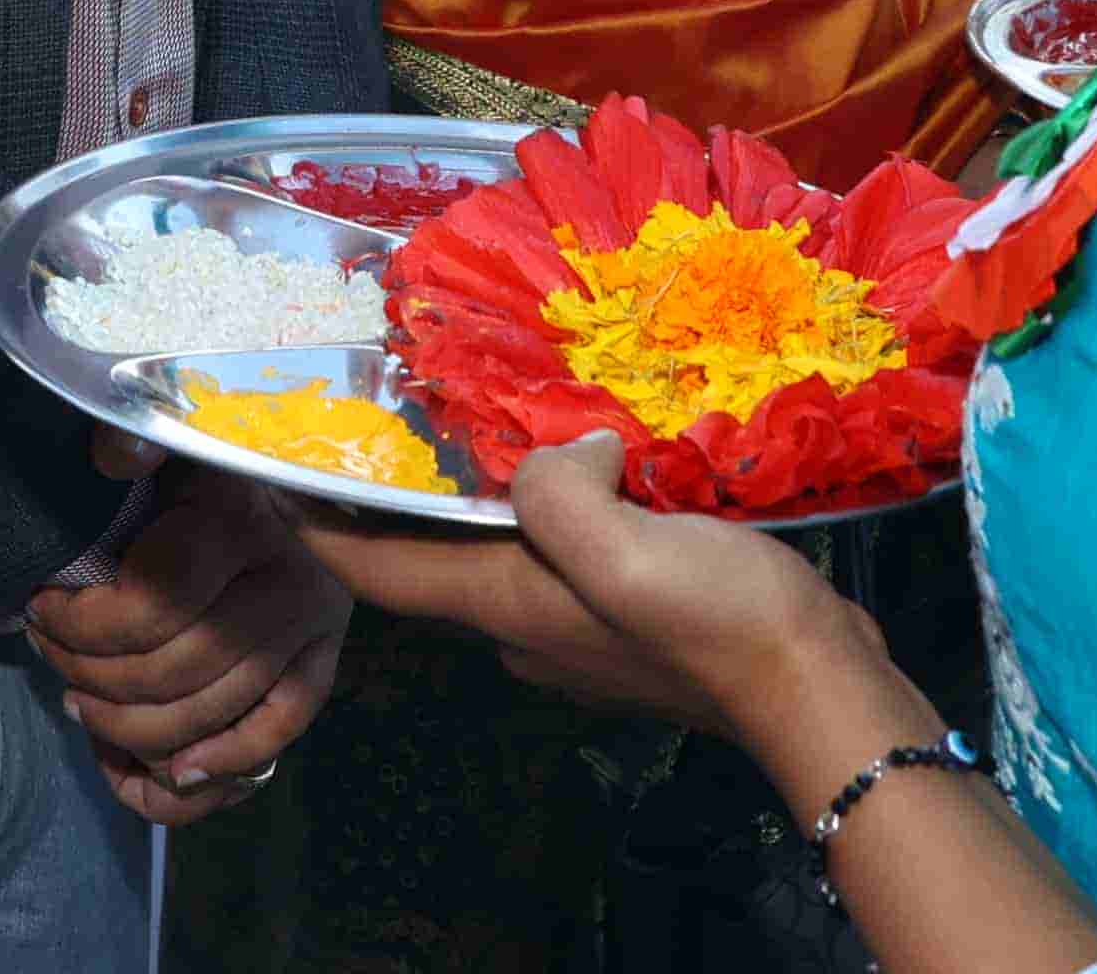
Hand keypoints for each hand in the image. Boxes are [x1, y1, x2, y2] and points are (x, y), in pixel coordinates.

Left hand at [28, 458, 352, 821]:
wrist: (306, 470)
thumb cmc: (215, 460)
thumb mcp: (172, 440)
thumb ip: (134, 442)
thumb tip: (111, 453)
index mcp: (239, 521)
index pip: (150, 605)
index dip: (83, 625)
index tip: (41, 610)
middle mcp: (284, 581)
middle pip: (172, 670)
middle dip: (94, 678)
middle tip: (51, 660)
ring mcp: (311, 630)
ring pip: (211, 710)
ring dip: (133, 726)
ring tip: (81, 705)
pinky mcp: (324, 661)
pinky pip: (276, 731)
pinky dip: (221, 761)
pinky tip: (169, 770)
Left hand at [293, 437, 867, 752]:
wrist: (817, 688)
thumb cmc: (716, 620)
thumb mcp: (624, 545)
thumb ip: (558, 493)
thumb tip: (559, 451)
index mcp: (504, 605)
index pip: (379, 572)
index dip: (321, 524)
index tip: (279, 466)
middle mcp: (524, 627)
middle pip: (434, 560)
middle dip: (405, 495)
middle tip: (399, 407)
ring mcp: (578, 633)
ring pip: (507, 554)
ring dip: (489, 497)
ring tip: (496, 415)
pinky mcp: (631, 622)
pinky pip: (569, 555)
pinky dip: (559, 509)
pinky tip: (596, 464)